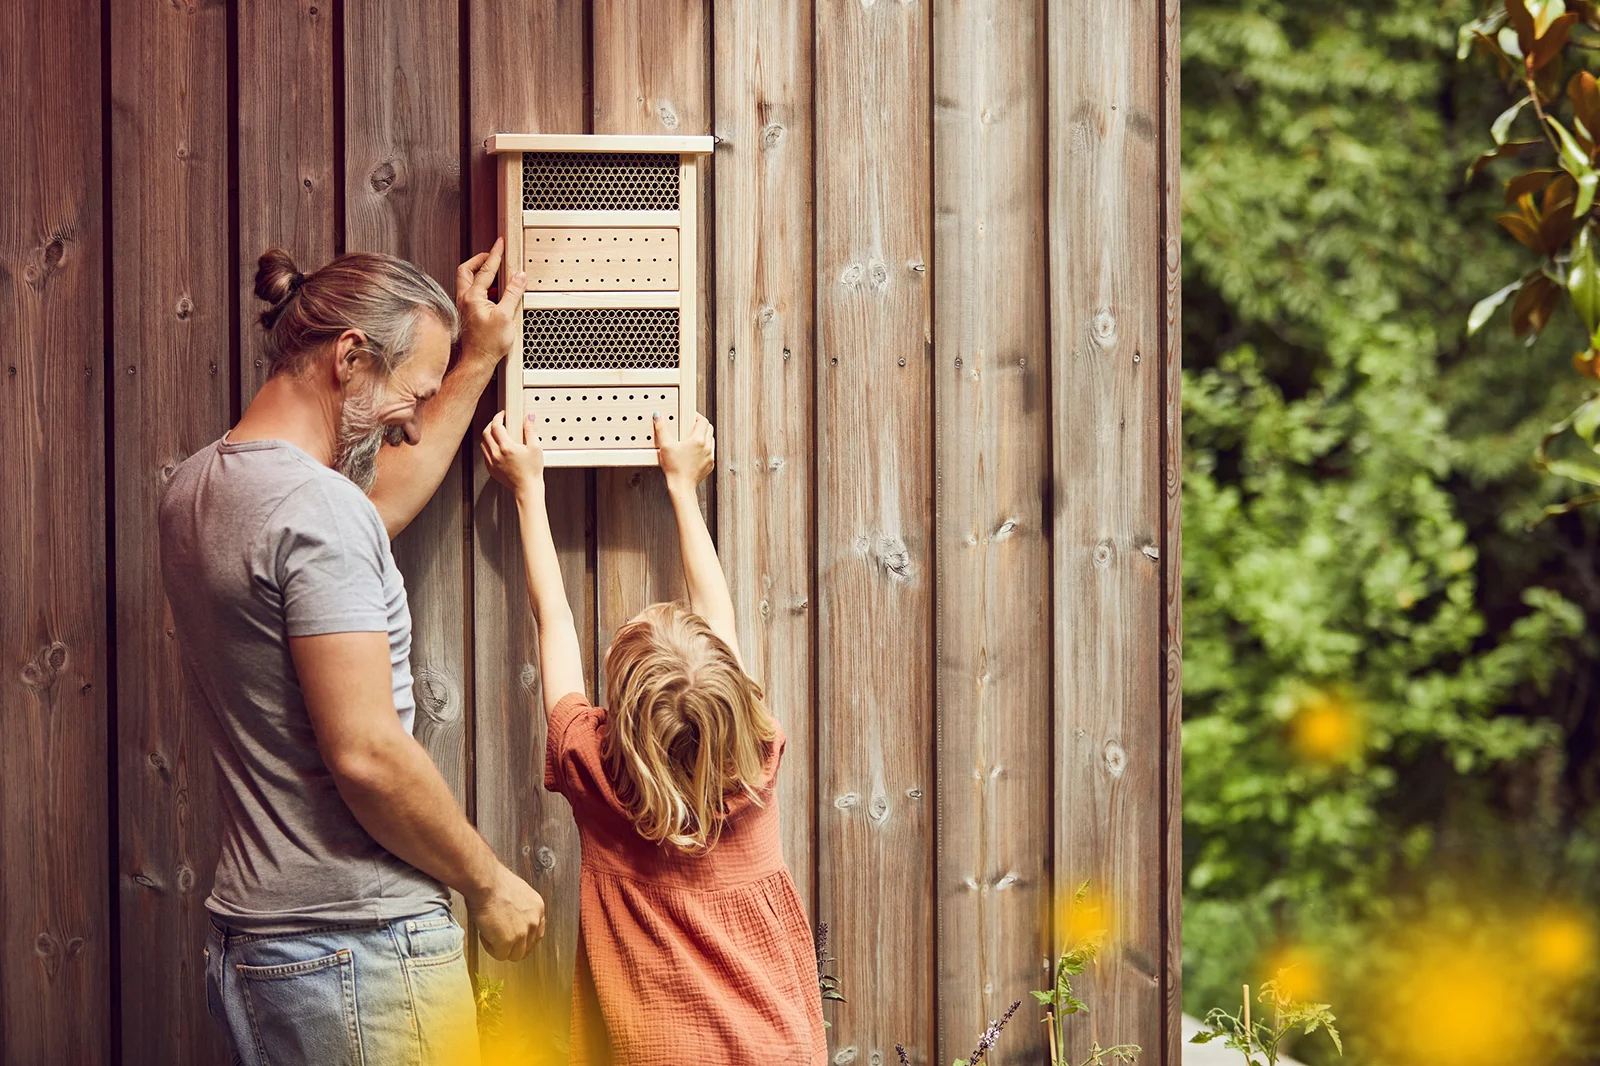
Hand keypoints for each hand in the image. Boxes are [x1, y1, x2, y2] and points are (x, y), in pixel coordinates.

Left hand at [455, 238, 526, 368]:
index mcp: (472, 296)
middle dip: (480, 260)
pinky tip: (495, 294)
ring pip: (467, 281)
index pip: (486, 269)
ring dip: (480, 273)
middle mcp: (464, 299)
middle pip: (466, 270)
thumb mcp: (507, 316)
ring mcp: (464, 306)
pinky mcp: (467, 314)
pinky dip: (482, 287)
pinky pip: (472, 293)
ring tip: (496, 273)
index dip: (495, 254)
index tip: (500, 243)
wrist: (478, 362)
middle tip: (492, 255)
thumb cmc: (488, 344)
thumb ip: (512, 293)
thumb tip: (519, 276)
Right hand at [466, 865, 545, 961]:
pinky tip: (485, 934)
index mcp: (538, 909)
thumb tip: (515, 919)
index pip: (537, 934)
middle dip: (513, 946)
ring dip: (502, 948)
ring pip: (515, 955)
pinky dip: (490, 948)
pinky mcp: (507, 941)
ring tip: (490, 934)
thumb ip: (522, 910)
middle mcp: (534, 921)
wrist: (485, 883)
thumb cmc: (495, 883)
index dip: (524, 939)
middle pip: (527, 947)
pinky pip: (500, 955)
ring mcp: (522, 933)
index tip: (516, 940)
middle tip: (499, 939)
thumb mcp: (518, 894)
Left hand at [481, 411, 545, 496]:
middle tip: (498, 422)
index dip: (498, 417)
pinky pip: (484, 454)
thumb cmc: (532, 471)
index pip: (496, 426)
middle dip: (491, 424)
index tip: (502, 414)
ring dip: (488, 436)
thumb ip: (530, 430)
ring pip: (483, 443)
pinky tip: (497, 448)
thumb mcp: (535, 448)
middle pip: (486, 432)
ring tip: (497, 435)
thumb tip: (529, 418)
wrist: (527, 488)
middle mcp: (496, 454)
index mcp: (507, 447)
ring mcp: (492, 462)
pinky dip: (488, 447)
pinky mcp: (491, 469)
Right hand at [656, 411, 713, 493]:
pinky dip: (705, 449)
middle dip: (701, 425)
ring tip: (692, 439)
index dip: (697, 416)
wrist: (681, 486)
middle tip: (691, 426)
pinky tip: (694, 452)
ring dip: (704, 436)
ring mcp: (710, 456)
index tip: (691, 417)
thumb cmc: (674, 468)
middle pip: (709, 429)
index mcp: (698, 440)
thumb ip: (661, 429)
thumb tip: (658, 417)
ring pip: (711, 440)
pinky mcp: (710, 465)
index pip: (703, 421)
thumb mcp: (665, 446)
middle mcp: (707, 447)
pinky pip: (710, 452)